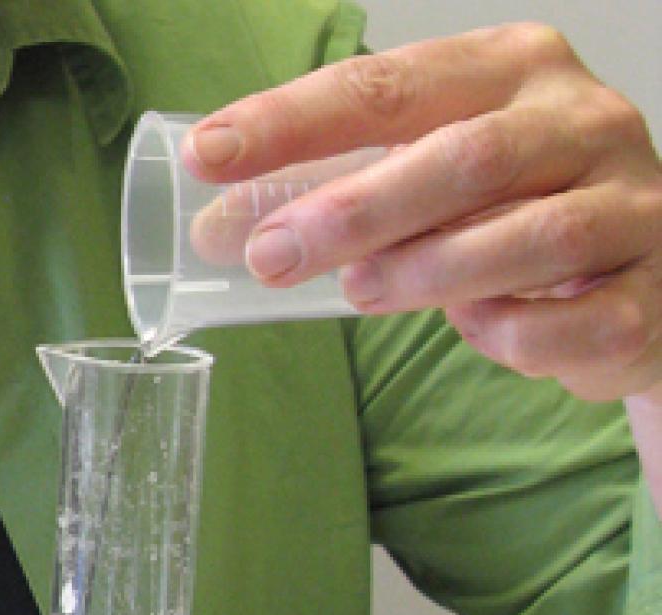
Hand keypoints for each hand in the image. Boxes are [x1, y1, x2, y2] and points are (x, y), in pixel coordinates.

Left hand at [184, 23, 661, 404]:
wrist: (645, 277)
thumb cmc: (511, 210)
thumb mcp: (421, 180)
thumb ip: (327, 194)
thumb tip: (208, 231)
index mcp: (512, 70)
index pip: (389, 85)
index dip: (293, 120)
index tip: (210, 153)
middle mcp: (584, 121)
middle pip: (465, 157)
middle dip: (354, 210)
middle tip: (270, 255)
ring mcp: (633, 205)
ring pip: (531, 237)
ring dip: (427, 272)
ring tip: (356, 294)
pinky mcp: (654, 294)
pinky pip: (576, 322)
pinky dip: (511, 333)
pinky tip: (474, 329)